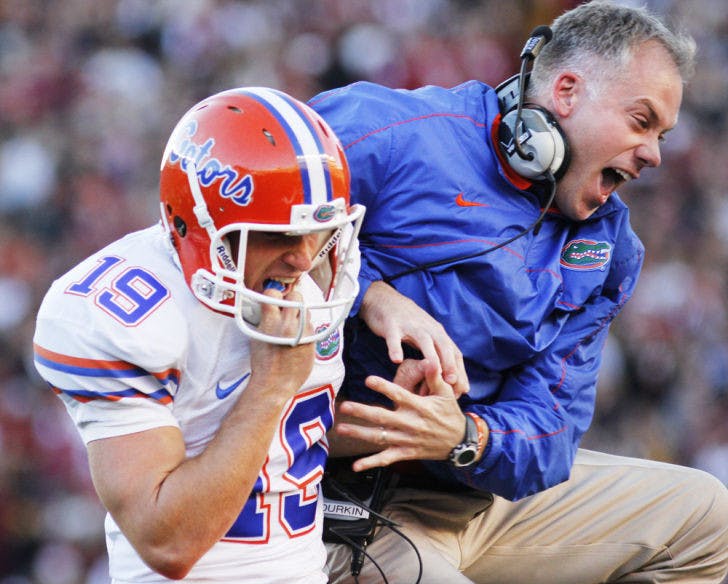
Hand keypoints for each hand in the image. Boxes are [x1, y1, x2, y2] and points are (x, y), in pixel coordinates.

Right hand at [249, 285, 313, 394]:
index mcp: (270, 321)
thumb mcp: (256, 336)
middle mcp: (288, 324)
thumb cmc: (263, 363)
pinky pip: (312, 326)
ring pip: (307, 311)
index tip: (274, 301)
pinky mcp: (313, 340)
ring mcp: (303, 332)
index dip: (274, 296)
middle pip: (296, 297)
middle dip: (292, 301)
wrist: (274, 384)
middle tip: (288, 310)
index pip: (273, 293)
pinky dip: (306, 329)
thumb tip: (269, 306)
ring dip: (300, 316)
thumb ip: (264, 318)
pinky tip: (299, 339)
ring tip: (293, 329)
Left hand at [335, 359, 465, 471]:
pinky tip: (356, 465)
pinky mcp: (406, 453)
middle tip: (344, 406)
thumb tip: (431, 359)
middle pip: (382, 417)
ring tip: (342, 429)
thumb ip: (435, 377)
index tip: (368, 380)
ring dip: (360, 433)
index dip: (383, 387)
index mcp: (419, 407)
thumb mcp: (446, 393)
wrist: (460, 442)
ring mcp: (406, 440)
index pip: (399, 395)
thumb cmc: (450, 413)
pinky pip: (386, 459)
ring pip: (380, 437)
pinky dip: (371, 462)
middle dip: (362, 412)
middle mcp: (410, 424)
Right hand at [359, 281, 468, 396]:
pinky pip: (394, 337)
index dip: (459, 370)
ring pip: (423, 342)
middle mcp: (428, 328)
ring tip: (434, 373)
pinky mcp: (392, 324)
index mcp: (438, 333)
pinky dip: (395, 347)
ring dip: (430, 357)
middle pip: (443, 346)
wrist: (385, 300)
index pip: (454, 352)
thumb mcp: (427, 336)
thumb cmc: (408, 324)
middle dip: (450, 364)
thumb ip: (438, 353)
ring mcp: (410, 325)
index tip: (463, 389)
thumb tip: (452, 379)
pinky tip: (396, 359)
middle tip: (453, 383)